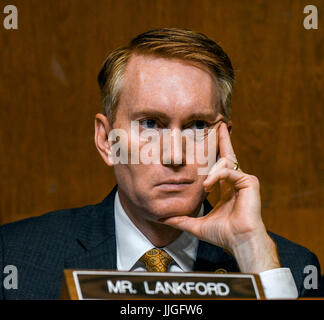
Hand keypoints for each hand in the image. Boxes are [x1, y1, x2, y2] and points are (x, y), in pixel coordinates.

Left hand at [161, 122, 280, 272]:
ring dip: (212, 171)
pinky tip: (210, 186)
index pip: (219, 166)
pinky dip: (218, 176)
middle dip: (223, 139)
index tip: (209, 142)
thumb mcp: (197, 224)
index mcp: (225, 188)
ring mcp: (243, 180)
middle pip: (227, 154)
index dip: (214, 153)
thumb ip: (181, 220)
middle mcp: (235, 181)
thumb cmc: (223, 234)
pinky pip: (230, 170)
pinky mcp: (250, 181)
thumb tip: (164, 220)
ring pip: (225, 162)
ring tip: (206, 186)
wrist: (239, 242)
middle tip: (219, 124)